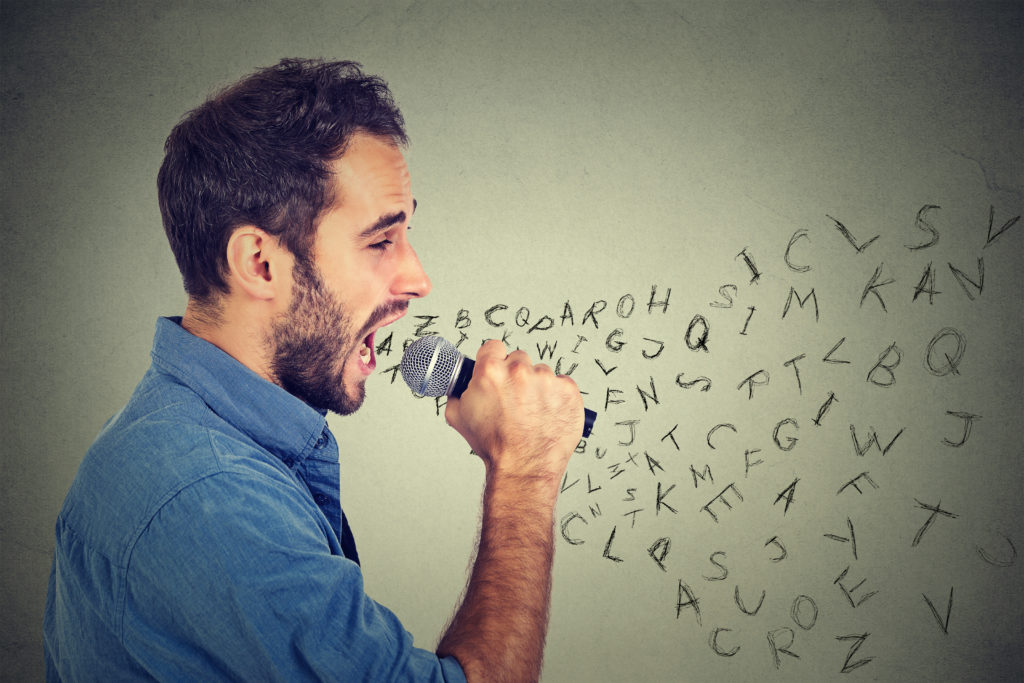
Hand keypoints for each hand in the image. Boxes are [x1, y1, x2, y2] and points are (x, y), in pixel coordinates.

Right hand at [444, 340, 583, 481]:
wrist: (523, 468)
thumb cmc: (495, 446)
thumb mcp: (458, 417)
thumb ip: (458, 393)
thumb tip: (460, 384)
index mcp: (491, 371)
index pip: (493, 347)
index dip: (494, 359)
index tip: (498, 370)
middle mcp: (519, 372)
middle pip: (518, 359)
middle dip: (515, 376)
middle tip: (514, 399)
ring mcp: (547, 381)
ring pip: (542, 373)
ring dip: (538, 387)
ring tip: (532, 412)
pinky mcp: (568, 392)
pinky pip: (563, 385)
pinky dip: (558, 397)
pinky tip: (548, 413)